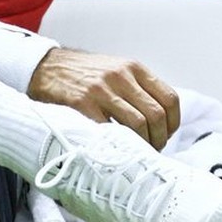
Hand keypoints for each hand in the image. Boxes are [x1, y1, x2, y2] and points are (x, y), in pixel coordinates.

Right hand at [26, 49, 179, 148]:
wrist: (48, 66)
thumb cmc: (86, 73)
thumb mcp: (117, 69)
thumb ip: (139, 87)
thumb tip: (161, 119)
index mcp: (135, 68)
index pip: (169, 98)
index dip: (173, 123)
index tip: (167, 135)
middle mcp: (122, 76)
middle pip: (156, 114)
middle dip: (159, 139)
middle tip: (152, 151)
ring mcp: (102, 90)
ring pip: (137, 124)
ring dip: (142, 145)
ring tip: (137, 154)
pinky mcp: (82, 103)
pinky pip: (108, 130)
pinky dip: (116, 144)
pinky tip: (115, 150)